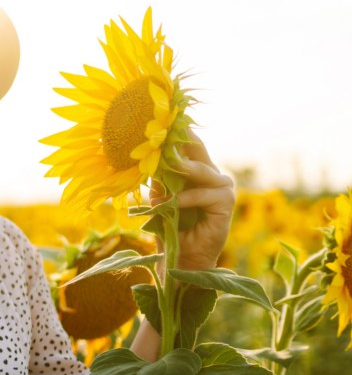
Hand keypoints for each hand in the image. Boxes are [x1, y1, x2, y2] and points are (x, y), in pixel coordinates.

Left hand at [151, 131, 234, 270]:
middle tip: (166, 131)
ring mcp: (223, 188)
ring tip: (169, 167)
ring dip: (182, 171)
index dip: (177, 132)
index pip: (189, 145)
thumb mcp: (160, 196)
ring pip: (202, 171)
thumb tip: (148, 154)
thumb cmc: (170, 227)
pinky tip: (172, 204)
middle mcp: (213, 175)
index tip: (163, 117)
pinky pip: (204, 194)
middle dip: (181, 141)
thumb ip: (160, 177)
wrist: (182, 256)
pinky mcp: (227, 203)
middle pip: (198, 150)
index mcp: (197, 171)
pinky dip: (186, 199)